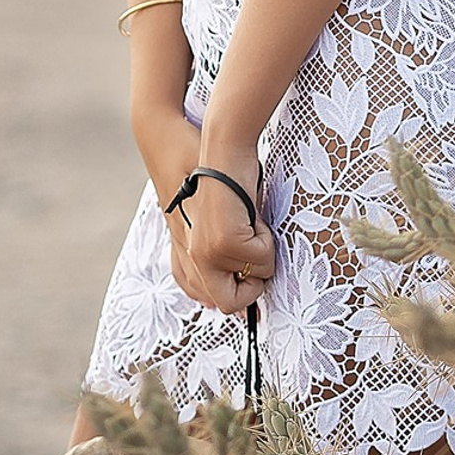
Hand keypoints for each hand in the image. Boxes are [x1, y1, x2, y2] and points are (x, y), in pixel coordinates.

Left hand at [174, 143, 273, 314]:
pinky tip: (252, 214)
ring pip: (255, 277)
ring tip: (251, 224)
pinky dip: (266, 238)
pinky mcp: (226, 240)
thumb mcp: (220, 226)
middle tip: (256, 252)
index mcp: (189, 254)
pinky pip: (262, 259)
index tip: (253, 288)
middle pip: (229, 305)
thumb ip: (224, 258)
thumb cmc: (228, 185)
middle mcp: (195, 258)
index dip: (236, 300)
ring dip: (262, 253)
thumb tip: (249, 291)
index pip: (207, 300)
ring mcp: (209, 251)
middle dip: (252, 285)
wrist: (220, 149)